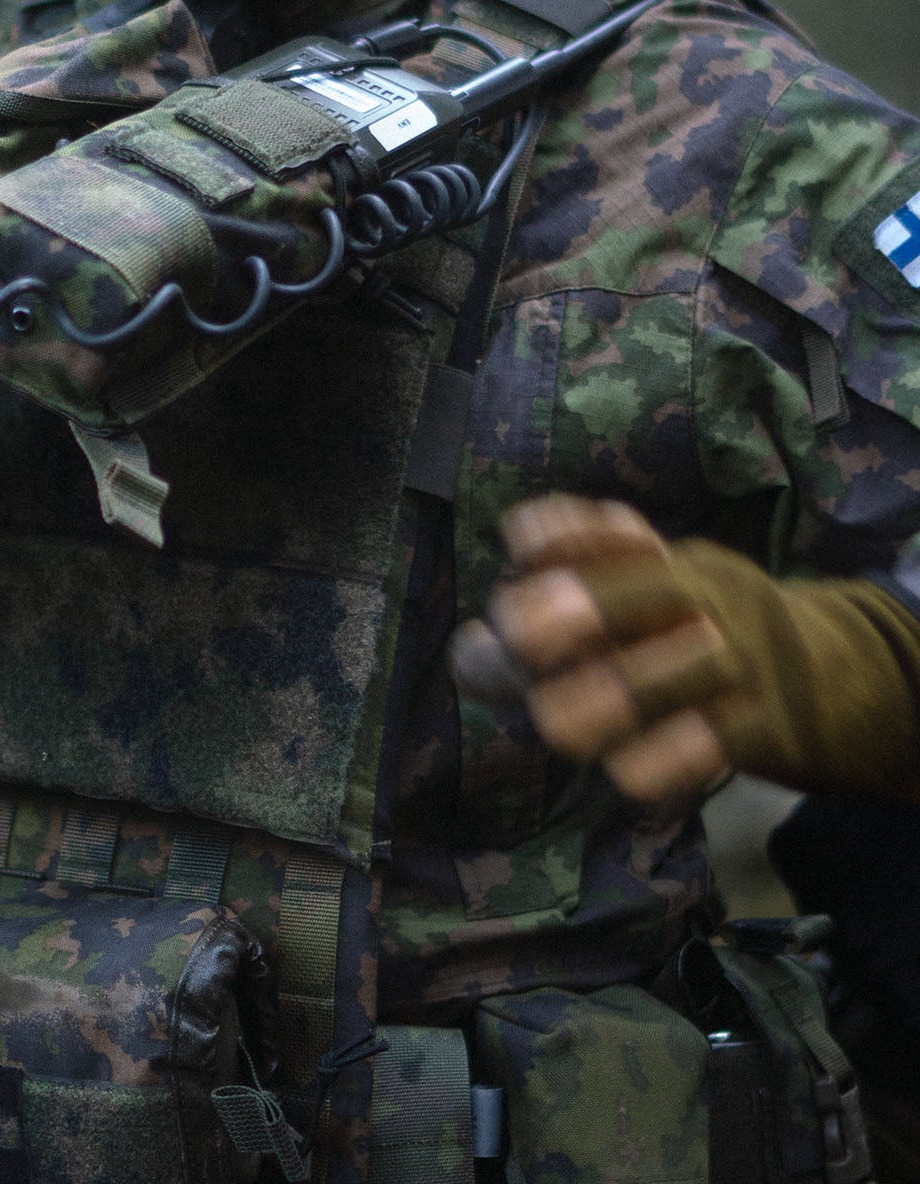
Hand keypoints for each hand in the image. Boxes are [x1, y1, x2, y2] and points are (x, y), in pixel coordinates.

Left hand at [451, 494, 742, 805]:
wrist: (836, 679)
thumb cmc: (694, 645)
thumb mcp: (638, 613)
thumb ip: (549, 635)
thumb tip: (468, 655)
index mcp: (662, 561)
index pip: (614, 531)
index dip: (566, 531)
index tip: (518, 542)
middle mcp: (701, 596)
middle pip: (648, 589)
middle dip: (580, 607)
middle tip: (517, 632)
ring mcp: (738, 658)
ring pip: (679, 670)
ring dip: (612, 695)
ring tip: (555, 724)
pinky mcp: (764, 725)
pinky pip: (717, 739)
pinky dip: (670, 756)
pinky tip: (626, 771)